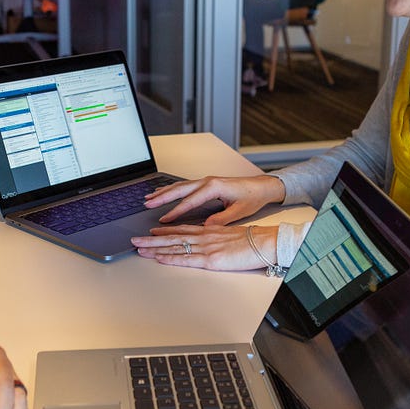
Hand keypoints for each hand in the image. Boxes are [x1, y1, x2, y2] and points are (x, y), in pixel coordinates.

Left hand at [131, 223, 279, 271]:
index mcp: (209, 231)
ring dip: (155, 249)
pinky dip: (171, 258)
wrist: (264, 243)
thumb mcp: (230, 235)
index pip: (182, 230)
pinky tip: (160, 258)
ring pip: (175, 247)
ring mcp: (206, 248)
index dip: (165, 231)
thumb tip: (208, 240)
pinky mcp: (210, 260)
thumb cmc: (251, 241)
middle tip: (135, 241)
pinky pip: (186, 259)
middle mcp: (204, 237)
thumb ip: (216, 236)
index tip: (152, 232)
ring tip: (140, 249)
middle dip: (152, 240)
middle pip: (172, 237)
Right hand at [144, 175, 285, 224]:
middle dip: (162, 197)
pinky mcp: (206, 183)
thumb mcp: (239, 211)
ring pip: (180, 186)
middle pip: (180, 190)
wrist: (262, 186)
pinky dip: (172, 189)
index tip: (165, 219)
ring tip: (149, 198)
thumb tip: (206, 227)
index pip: (190, 201)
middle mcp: (208, 182)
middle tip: (147, 204)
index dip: (176, 211)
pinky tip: (163, 192)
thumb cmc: (252, 197)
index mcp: (214, 187)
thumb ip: (221, 219)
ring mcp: (206, 181)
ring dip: (163, 192)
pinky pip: (185, 186)